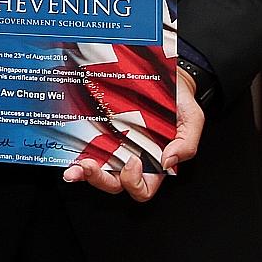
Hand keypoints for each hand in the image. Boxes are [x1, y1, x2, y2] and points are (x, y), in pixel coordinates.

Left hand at [61, 64, 205, 201]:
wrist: (165, 73)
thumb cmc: (179, 99)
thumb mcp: (192, 118)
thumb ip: (187, 143)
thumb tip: (168, 162)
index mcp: (154, 162)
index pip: (142, 188)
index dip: (135, 182)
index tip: (134, 160)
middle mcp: (131, 157)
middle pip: (114, 184)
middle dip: (101, 180)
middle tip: (91, 165)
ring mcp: (112, 144)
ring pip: (97, 169)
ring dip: (84, 172)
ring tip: (77, 165)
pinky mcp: (99, 129)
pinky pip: (85, 147)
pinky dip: (74, 154)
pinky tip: (69, 155)